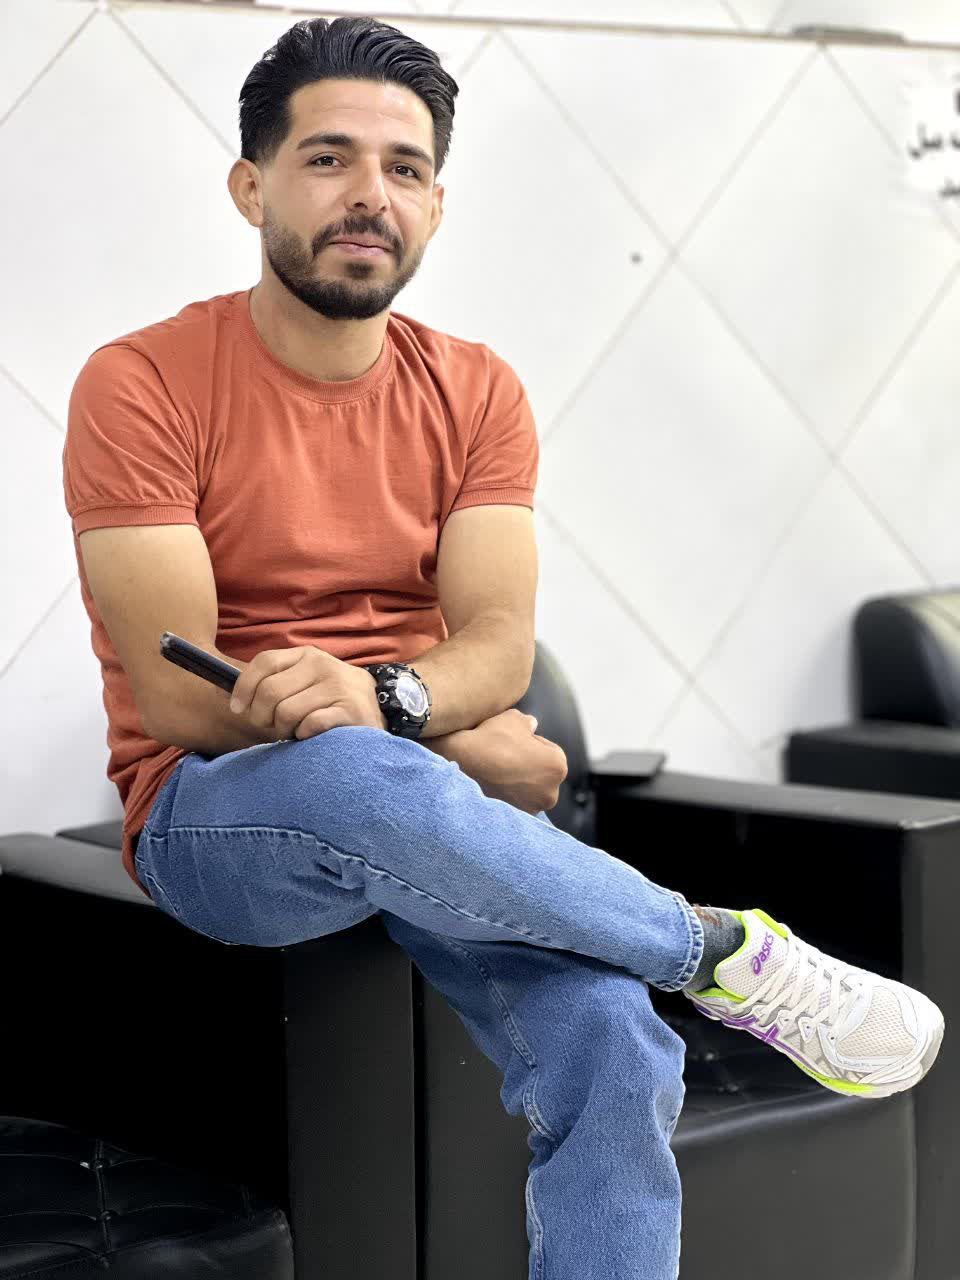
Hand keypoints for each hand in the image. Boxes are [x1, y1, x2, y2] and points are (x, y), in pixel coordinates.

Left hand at [228, 646, 386, 739]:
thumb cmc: (331, 701)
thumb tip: (236, 696)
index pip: (264, 662)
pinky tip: (310, 735)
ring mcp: (338, 687)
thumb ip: (279, 681)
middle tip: (270, 727)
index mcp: (307, 655)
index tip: (238, 708)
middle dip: (261, 716)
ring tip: (293, 732)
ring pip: (286, 711)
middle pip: (270, 691)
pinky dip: (302, 735)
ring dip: (283, 729)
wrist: (379, 713)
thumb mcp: (307, 681)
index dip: (244, 687)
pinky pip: (308, 725)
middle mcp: (323, 665)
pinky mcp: (350, 711)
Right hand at [448, 708, 568, 813]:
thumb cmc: (489, 740)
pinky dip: (505, 796)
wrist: (457, 765)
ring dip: (515, 781)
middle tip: (502, 756)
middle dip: (526, 765)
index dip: (529, 742)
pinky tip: (490, 784)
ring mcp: (532, 810)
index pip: (548, 750)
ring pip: (527, 790)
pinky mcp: (512, 821)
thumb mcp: (511, 718)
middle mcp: (551, 793)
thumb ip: (527, 721)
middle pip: (540, 773)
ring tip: (494, 771)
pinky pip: (513, 804)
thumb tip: (531, 725)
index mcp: (558, 766)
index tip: (511, 741)